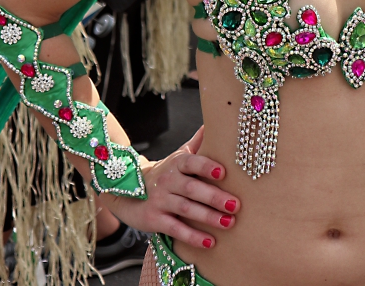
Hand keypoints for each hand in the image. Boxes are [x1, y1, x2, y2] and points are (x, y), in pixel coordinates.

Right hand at [105, 127, 239, 249]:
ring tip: (229, 223)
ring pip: (186, 209)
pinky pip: (175, 229)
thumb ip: (197, 143)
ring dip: (208, 217)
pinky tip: (209, 242)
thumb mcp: (178, 157)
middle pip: (192, 188)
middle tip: (236, 205)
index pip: (191, 162)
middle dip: (214, 197)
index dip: (206, 166)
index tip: (223, 173)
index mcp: (176, 163)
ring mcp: (160, 200)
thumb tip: (214, 122)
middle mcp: (167, 180)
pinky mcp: (155, 220)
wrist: (128, 192)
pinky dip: (192, 236)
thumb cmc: (165, 174)